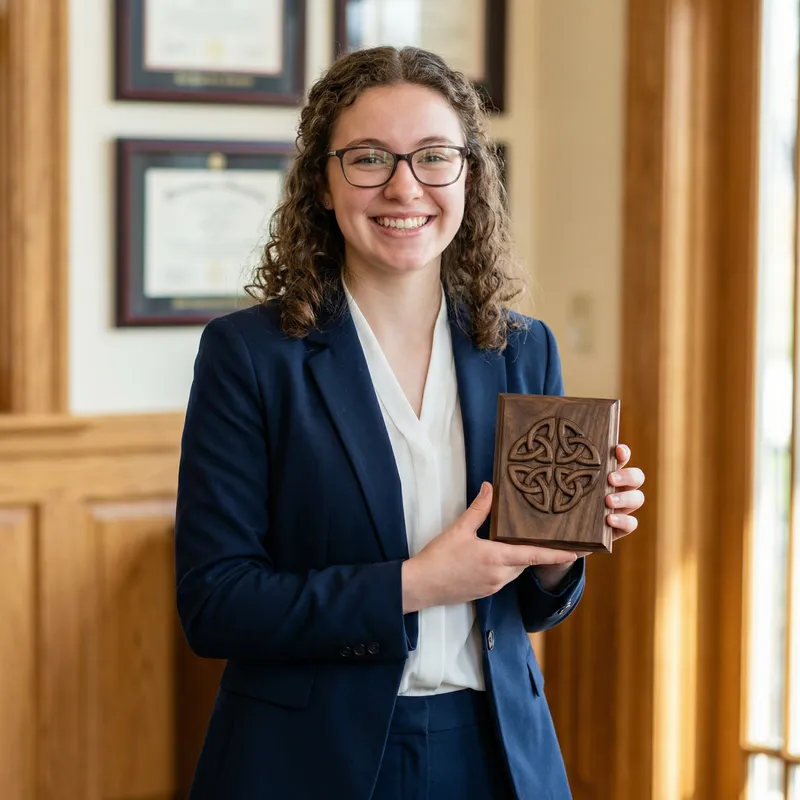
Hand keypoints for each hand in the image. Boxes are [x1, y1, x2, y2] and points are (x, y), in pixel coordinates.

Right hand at [401, 483, 577, 612]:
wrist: (420, 586)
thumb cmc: (438, 557)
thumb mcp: (459, 529)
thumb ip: (479, 508)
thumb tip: (490, 487)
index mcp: (496, 558)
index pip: (535, 555)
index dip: (558, 554)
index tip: (578, 552)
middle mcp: (500, 575)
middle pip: (526, 561)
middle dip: (536, 550)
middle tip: (549, 537)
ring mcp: (493, 586)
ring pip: (515, 570)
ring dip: (518, 557)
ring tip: (518, 541)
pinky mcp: (485, 591)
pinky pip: (504, 577)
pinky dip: (506, 565)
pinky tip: (495, 554)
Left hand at [532, 444, 645, 587]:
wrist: (551, 539)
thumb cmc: (548, 504)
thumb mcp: (544, 487)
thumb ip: (538, 473)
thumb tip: (505, 464)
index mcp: (598, 472)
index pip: (618, 457)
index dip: (622, 452)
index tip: (616, 450)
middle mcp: (613, 487)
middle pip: (635, 476)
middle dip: (627, 475)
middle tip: (609, 478)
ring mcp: (616, 508)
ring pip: (636, 498)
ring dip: (626, 498)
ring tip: (607, 501)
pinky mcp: (614, 530)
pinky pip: (630, 524)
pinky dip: (624, 521)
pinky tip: (609, 520)